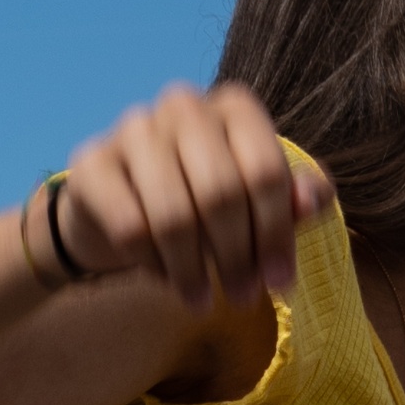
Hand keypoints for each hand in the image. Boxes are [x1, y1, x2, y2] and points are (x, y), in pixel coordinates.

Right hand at [41, 83, 327, 320]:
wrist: (120, 206)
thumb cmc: (204, 202)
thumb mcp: (258, 203)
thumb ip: (294, 200)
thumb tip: (313, 200)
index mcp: (233, 106)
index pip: (265, 171)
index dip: (276, 234)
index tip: (280, 282)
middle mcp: (183, 104)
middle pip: (220, 193)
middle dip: (236, 256)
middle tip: (242, 297)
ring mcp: (132, 128)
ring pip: (173, 214)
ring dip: (193, 270)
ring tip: (202, 299)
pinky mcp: (91, 162)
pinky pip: (129, 227)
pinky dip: (152, 262)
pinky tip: (163, 276)